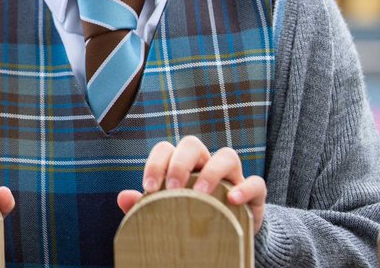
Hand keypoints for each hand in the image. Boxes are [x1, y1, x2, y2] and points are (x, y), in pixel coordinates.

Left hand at [116, 136, 265, 233]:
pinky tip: (233, 200)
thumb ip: (144, 204)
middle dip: (180, 163)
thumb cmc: (192, 216)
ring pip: (226, 155)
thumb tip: (123, 197)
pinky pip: (256, 182)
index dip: (155, 164)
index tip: (148, 188)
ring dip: (211, 171)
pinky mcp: (254, 192)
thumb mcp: (168, 211)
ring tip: (200, 194)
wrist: (229, 235)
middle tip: (171, 189)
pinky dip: (246, 188)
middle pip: (192, 144)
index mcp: (182, 165)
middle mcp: (206, 163)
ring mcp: (232, 175)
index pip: (166, 150)